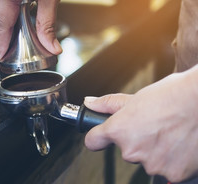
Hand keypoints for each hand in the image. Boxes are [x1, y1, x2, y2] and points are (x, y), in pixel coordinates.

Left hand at [83, 65, 197, 182]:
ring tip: (170, 133)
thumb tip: (90, 103)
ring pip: (148, 160)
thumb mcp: (136, 97)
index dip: (97, 137)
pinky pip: (167, 170)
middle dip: (137, 140)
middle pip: (126, 150)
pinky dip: (173, 160)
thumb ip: (109, 104)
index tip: (100, 136)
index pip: (93, 141)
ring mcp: (152, 164)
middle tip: (153, 125)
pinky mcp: (173, 174)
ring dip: (155, 151)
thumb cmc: (172, 96)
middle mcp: (131, 151)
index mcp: (119, 130)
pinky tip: (180, 144)